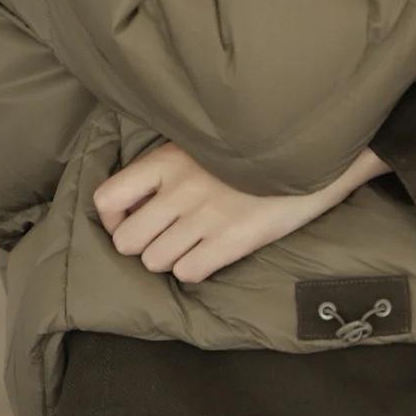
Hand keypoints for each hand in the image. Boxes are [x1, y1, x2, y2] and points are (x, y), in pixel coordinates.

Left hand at [91, 140, 390, 283]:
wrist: (309, 152)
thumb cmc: (251, 147)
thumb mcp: (201, 142)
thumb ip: (168, 167)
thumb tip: (136, 197)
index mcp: (167, 159)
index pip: (106, 198)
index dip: (113, 218)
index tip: (133, 218)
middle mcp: (179, 188)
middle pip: (126, 241)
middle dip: (143, 244)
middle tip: (165, 236)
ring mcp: (205, 216)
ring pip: (153, 262)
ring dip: (169, 258)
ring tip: (192, 244)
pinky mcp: (231, 240)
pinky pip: (187, 273)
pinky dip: (195, 269)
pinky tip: (211, 253)